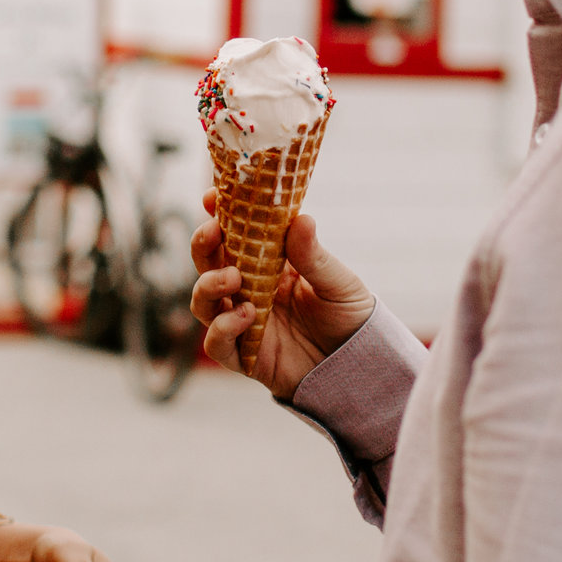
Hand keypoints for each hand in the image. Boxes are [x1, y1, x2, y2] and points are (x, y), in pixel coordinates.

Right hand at [190, 204, 374, 399]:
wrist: (358, 365)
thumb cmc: (349, 317)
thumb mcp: (338, 283)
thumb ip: (314, 257)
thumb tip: (302, 218)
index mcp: (269, 264)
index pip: (233, 234)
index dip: (218, 215)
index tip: (212, 197)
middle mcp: (248, 290)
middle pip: (207, 263)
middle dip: (202, 245)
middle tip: (213, 233)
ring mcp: (242, 322)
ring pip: (202, 301)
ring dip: (208, 285)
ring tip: (233, 279)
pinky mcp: (244, 356)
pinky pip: (216, 343)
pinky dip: (221, 328)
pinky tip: (245, 316)